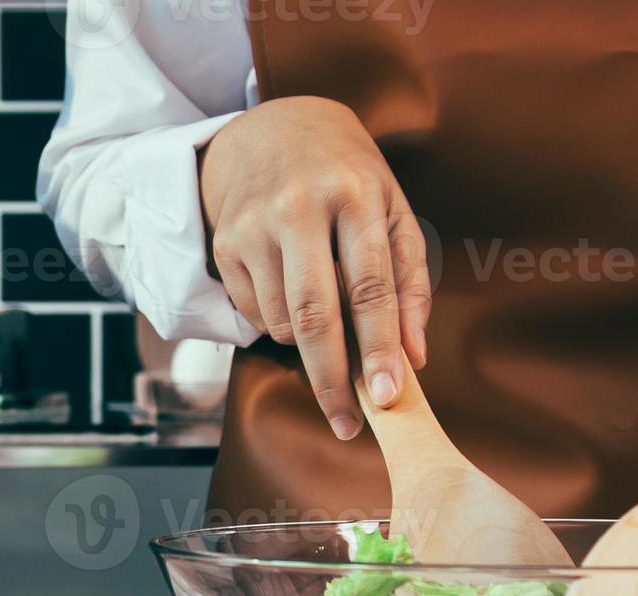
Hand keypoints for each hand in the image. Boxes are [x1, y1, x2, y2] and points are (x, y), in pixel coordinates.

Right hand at [200, 95, 433, 438]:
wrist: (275, 130)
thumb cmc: (348, 178)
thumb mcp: (393, 212)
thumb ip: (409, 283)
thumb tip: (412, 358)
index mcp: (355, 194)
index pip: (371, 285)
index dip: (381, 347)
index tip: (390, 396)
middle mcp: (299, 206)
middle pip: (315, 314)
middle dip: (333, 379)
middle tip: (349, 424)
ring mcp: (254, 225)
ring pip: (283, 322)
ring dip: (309, 345)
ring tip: (325, 321)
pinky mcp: (225, 243)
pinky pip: (256, 314)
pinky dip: (280, 324)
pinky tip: (291, 292)